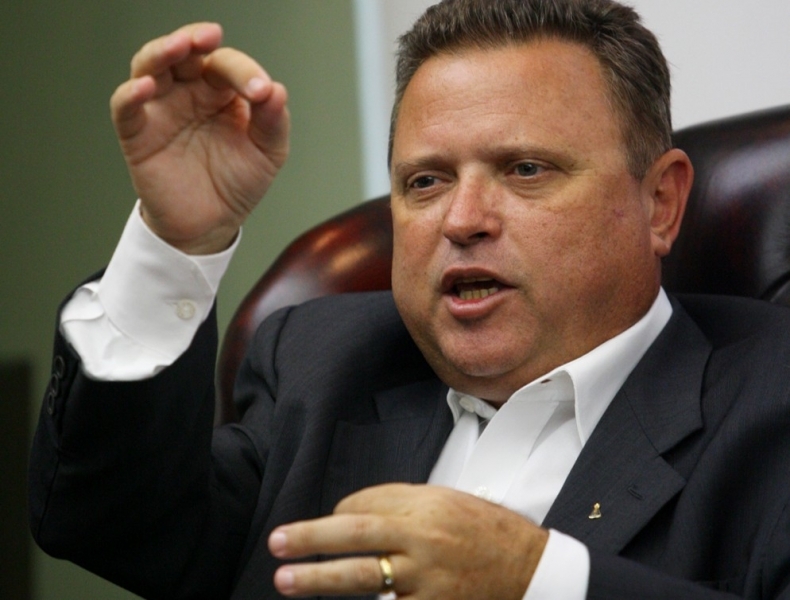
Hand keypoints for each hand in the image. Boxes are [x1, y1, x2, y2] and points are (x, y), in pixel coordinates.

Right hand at [110, 23, 289, 253]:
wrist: (211, 225)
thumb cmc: (237, 183)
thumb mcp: (267, 153)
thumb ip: (273, 121)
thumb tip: (276, 89)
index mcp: (222, 92)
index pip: (227, 65)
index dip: (244, 72)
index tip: (261, 92)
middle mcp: (188, 93)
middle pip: (184, 53)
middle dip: (194, 39)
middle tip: (208, 36)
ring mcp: (161, 110)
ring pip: (150, 66)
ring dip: (162, 52)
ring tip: (179, 46)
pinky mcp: (137, 134)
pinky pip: (126, 107)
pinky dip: (131, 94)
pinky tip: (145, 87)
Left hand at [268, 483, 547, 598]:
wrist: (532, 570)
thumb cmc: (486, 531)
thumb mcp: (447, 502)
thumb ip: (402, 503)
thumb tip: (350, 512)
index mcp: (427, 505)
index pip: (366, 504)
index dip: (337, 514)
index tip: (324, 526)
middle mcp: (424, 539)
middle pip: (358, 534)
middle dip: (312, 539)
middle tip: (277, 543)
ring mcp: (428, 579)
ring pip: (365, 577)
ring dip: (321, 578)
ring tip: (286, 579)